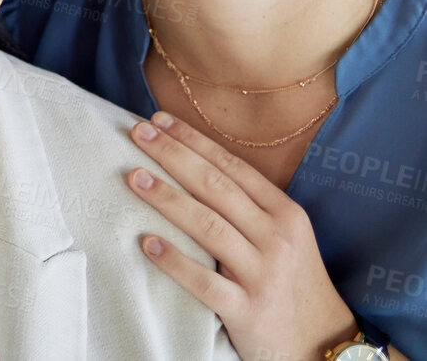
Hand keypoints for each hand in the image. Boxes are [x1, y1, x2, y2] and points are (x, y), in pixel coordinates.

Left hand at [126, 111, 356, 360]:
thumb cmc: (292, 282)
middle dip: (174, 155)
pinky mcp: (248, 311)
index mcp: (285, 214)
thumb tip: (192, 164)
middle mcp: (277, 238)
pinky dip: (175, 262)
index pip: (233, 167)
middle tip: (137, 133)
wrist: (324, 345)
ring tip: (134, 178)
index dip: (194, 141)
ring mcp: (263, 275)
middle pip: (216, 188)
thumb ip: (248, 206)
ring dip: (168, 199)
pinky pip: (205, 283)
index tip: (158, 119)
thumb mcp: (284, 237)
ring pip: (208, 227)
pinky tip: (147, 244)